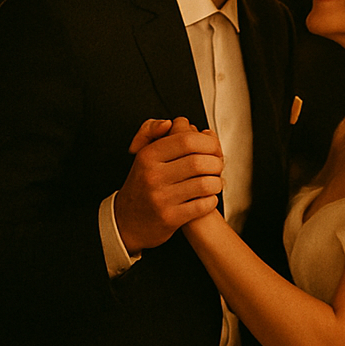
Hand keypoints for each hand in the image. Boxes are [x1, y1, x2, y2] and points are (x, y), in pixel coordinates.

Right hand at [114, 117, 223, 253]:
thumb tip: (169, 123)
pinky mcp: (171, 218)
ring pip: (204, 184)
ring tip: (214, 181)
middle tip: (217, 166)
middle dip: (216, 163)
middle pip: (199, 162)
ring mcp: (162, 198)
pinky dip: (211, 200)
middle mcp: (153, 176)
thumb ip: (151, 131)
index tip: (213, 147)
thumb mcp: (141, 155)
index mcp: (148, 156)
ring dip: (216, 182)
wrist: (128, 222)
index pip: (187, 140)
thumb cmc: (141, 186)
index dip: (207, 142)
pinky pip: (203, 205)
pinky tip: (207, 198)